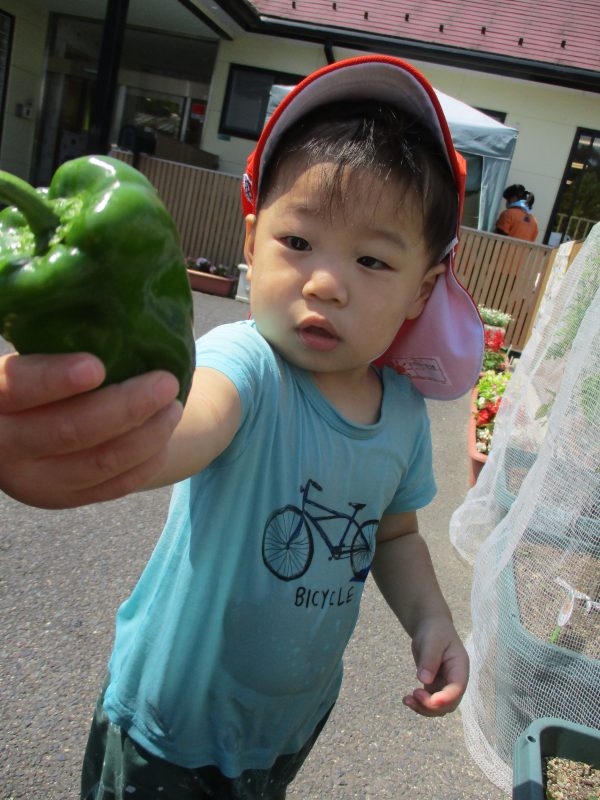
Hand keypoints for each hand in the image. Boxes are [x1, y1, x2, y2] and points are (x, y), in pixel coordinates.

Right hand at [0, 352, 182, 507]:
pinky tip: (164, 435)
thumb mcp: (31, 361)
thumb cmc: (39, 375)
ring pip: (99, 462)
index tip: (96, 366)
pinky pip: (112, 486)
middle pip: (68, 430)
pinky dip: (146, 460)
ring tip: (174, 406)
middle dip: (126, 406)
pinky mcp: (62, 498)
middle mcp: (4, 446)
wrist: (19, 430)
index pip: (15, 389)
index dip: (53, 379)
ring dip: (147, 434)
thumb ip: (52, 350)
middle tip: (166, 381)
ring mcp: (33, 480)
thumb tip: (111, 321)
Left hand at [402, 616, 468, 717]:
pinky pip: (430, 701)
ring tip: (407, 700)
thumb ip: (430, 659)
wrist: (431, 627)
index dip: (445, 699)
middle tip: (413, 695)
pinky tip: (407, 699)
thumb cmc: (435, 631)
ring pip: (439, 707)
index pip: (457, 689)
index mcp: (460, 667)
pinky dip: (419, 704)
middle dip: (432, 706)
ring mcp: (446, 685)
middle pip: (449, 704)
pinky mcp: (435, 686)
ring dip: (424, 708)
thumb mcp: (432, 640)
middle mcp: (456, 680)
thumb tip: (424, 680)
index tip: (427, 699)